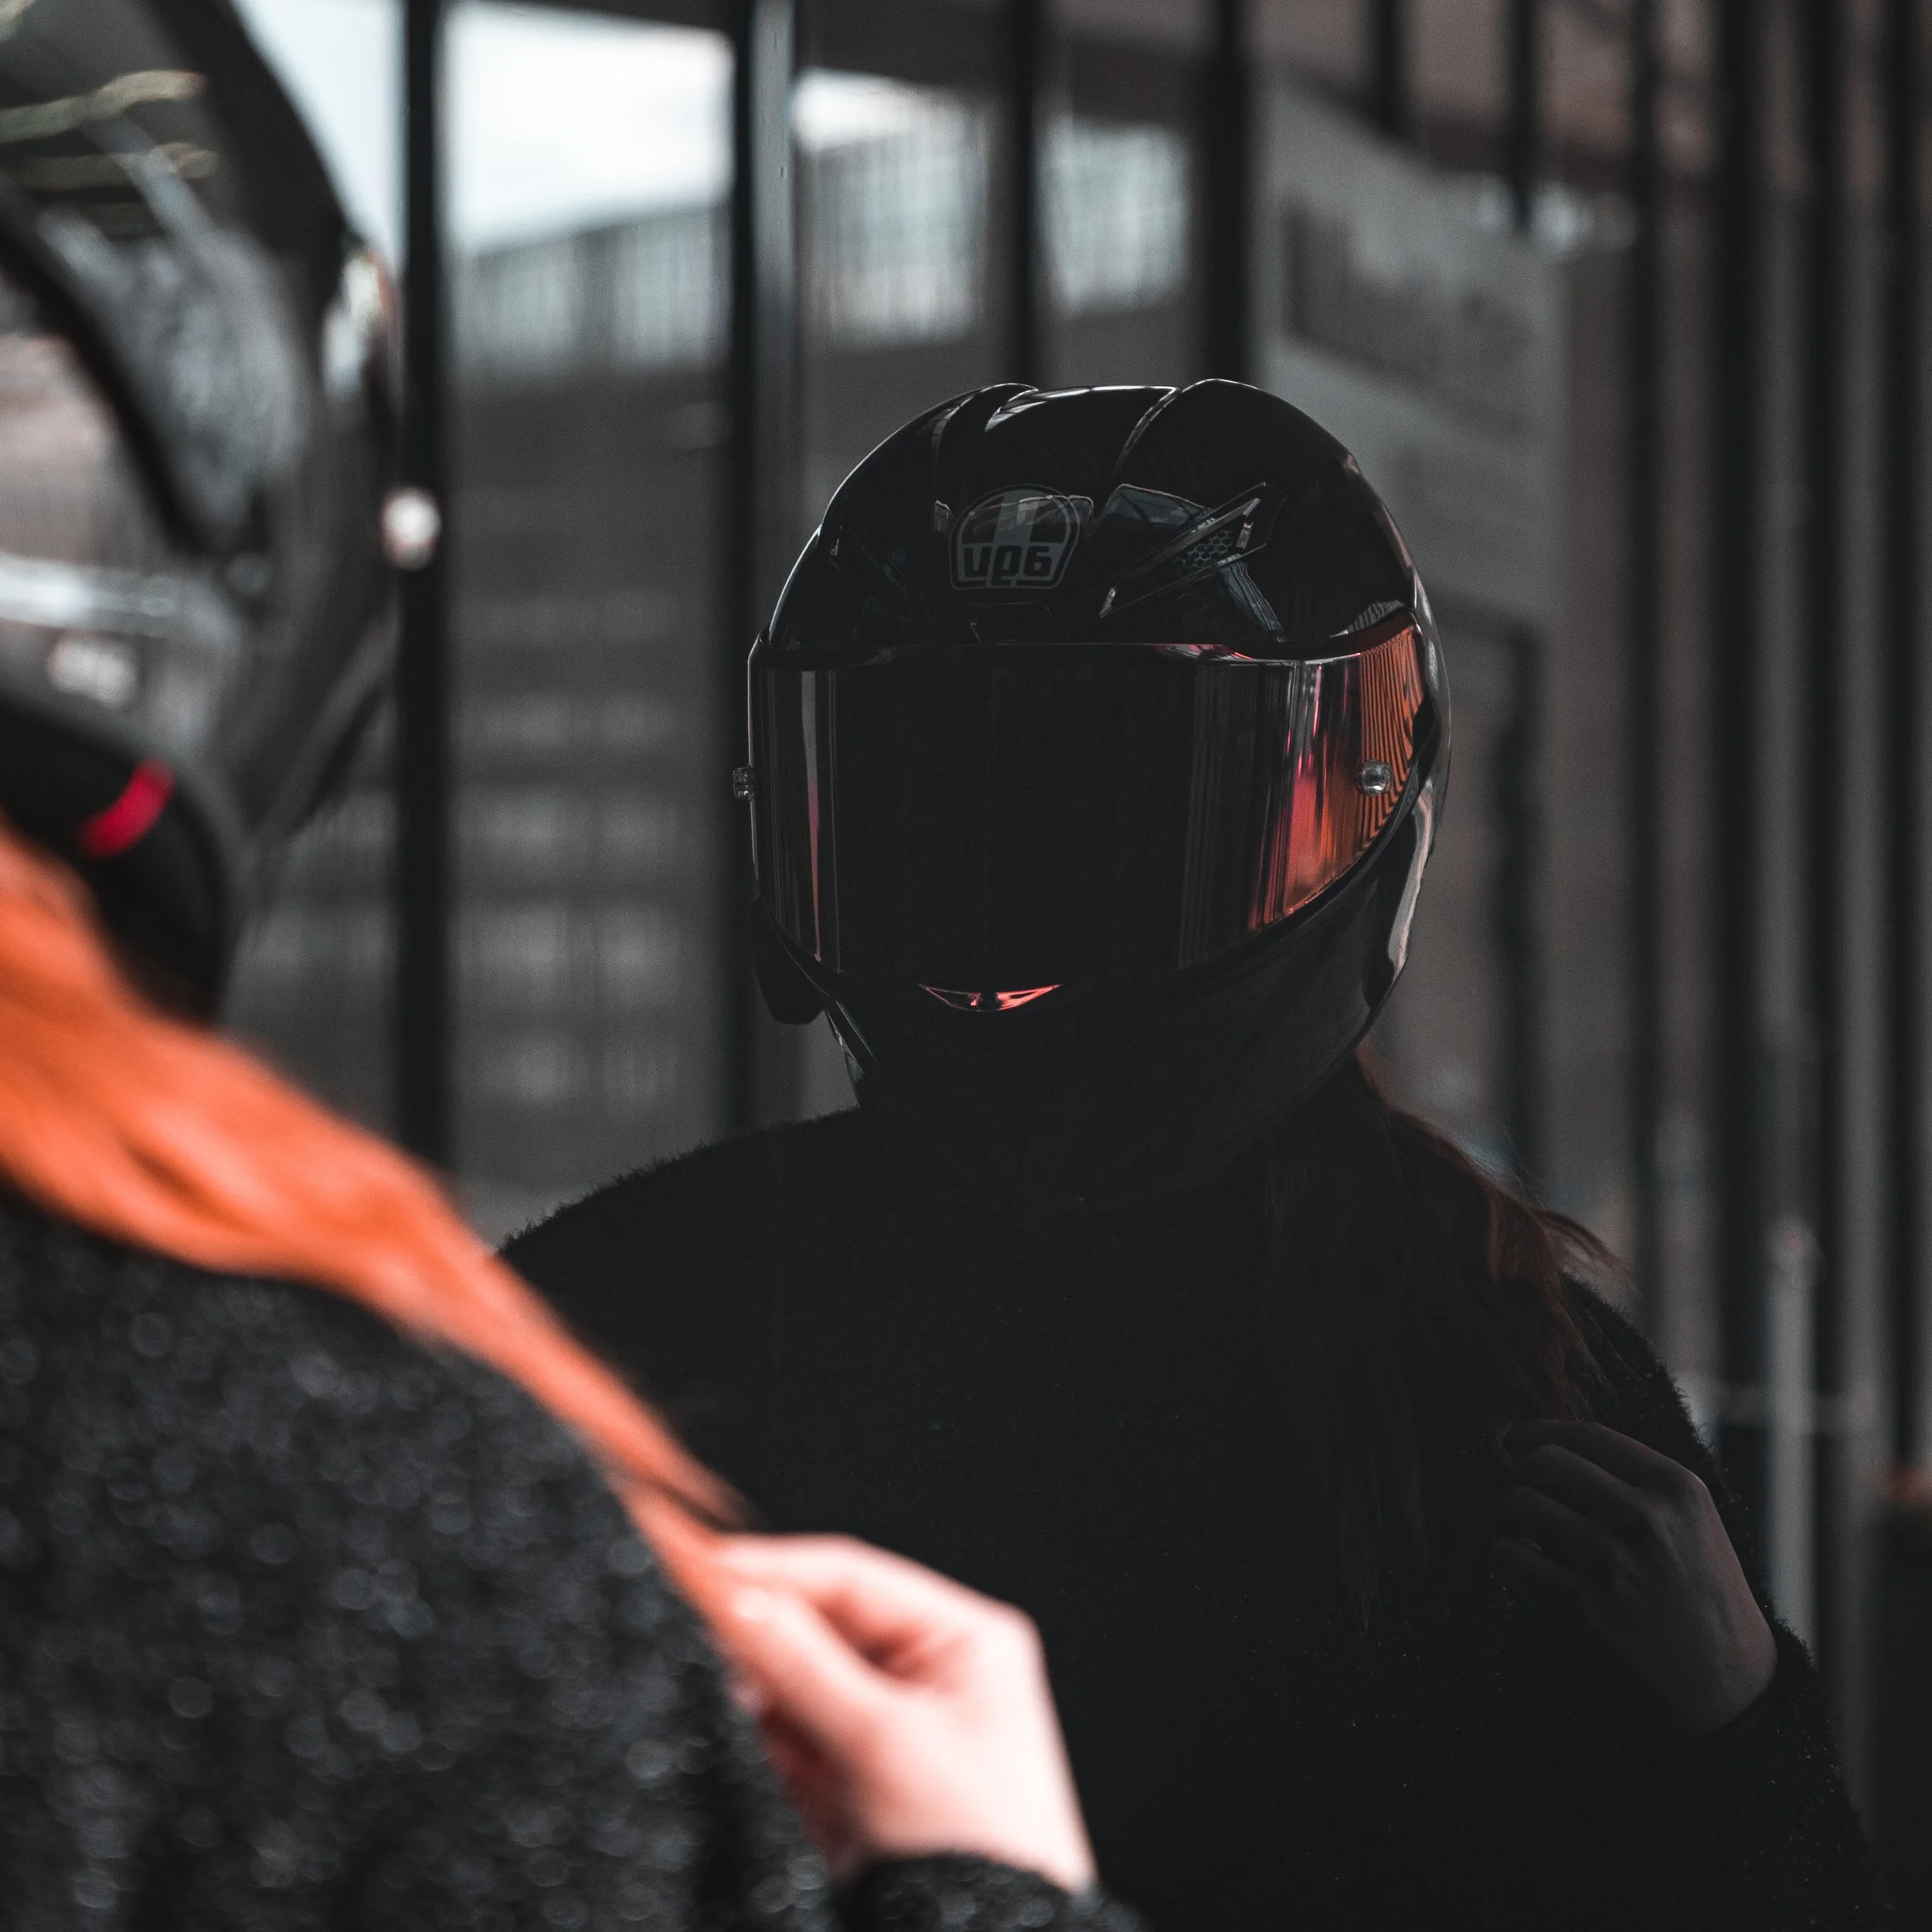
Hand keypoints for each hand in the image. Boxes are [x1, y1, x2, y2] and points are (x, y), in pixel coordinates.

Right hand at [712, 1534, 1095, 1891]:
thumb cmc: (978, 1848)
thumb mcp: (887, 1742)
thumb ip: (805, 1664)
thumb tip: (737, 1599)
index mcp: (962, 1640)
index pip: (850, 1577)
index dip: (772, 1570)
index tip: (699, 1571)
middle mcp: (926, 1672)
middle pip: (817, 1624)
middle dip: (755, 1629)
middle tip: (685, 1626)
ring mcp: (885, 1729)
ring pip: (793, 1681)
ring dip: (748, 1683)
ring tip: (703, 1682)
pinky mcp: (849, 1783)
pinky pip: (787, 1737)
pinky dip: (753, 1733)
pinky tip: (723, 1731)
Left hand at [1493, 1420, 1777, 1739]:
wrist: (1727, 1681)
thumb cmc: (1699, 1591)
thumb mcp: (1692, 1522)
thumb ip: (1635, 1482)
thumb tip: (1549, 1447)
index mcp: (1676, 1488)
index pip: (1586, 1436)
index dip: (1539, 1432)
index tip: (1517, 1440)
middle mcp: (1646, 1518)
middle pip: (1545, 1463)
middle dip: (1518, 1471)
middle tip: (1518, 1488)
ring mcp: (1614, 1562)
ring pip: (1520, 1505)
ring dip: (1507, 1516)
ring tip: (1518, 1530)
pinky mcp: (1584, 1607)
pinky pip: (1510, 1556)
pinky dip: (1503, 1554)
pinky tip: (1517, 1561)